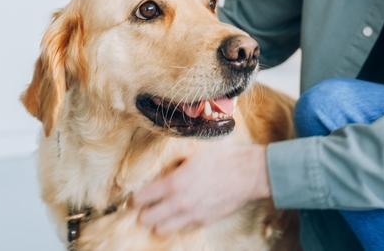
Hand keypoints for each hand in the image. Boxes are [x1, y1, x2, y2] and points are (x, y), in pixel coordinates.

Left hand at [132, 144, 271, 234]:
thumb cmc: (222, 157)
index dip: (134, 199)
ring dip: (159, 222)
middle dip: (143, 213)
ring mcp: (192, 215)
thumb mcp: (192, 152)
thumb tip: (159, 170)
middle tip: (147, 206)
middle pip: (146, 220)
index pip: (141, 199)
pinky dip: (178, 224)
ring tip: (162, 212)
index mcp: (173, 183)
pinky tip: (182, 213)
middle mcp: (179, 203)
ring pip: (161, 230)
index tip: (134, 198)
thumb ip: (172, 163)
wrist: (248, 172)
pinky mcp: (204, 221)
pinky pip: (182, 229)